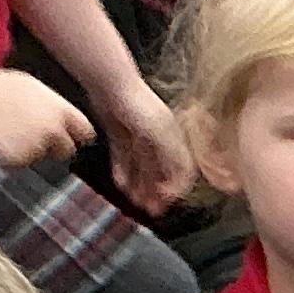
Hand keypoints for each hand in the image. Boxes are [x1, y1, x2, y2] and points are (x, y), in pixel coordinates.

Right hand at [0, 67, 91, 171]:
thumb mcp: (34, 89)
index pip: (86, 133)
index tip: (70, 139)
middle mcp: (54, 131)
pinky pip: (19, 164)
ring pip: (40, 157)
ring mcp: (38, 147)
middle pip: (66, 151)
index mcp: (61, 110)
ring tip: (7, 133)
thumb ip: (53, 108)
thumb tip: (62, 121)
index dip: (77, 137)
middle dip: (54, 149)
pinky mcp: (19, 160)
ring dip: (29, 151)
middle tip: (32, 139)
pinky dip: (10, 157)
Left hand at [99, 86, 193, 216]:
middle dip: (155, 191)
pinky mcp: (121, 131)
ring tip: (132, 200)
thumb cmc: (139, 105)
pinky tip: (120, 183)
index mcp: (175, 139)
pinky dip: (122, 170)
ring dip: (139, 184)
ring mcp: (140, 135)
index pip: (182, 170)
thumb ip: (173, 160)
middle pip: (161, 170)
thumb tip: (180, 185)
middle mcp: (160, 138)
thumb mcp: (162, 136)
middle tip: (148, 209)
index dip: (175, 188)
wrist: (110, 83)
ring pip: (142, 166)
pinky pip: (124, 156)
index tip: (164, 202)